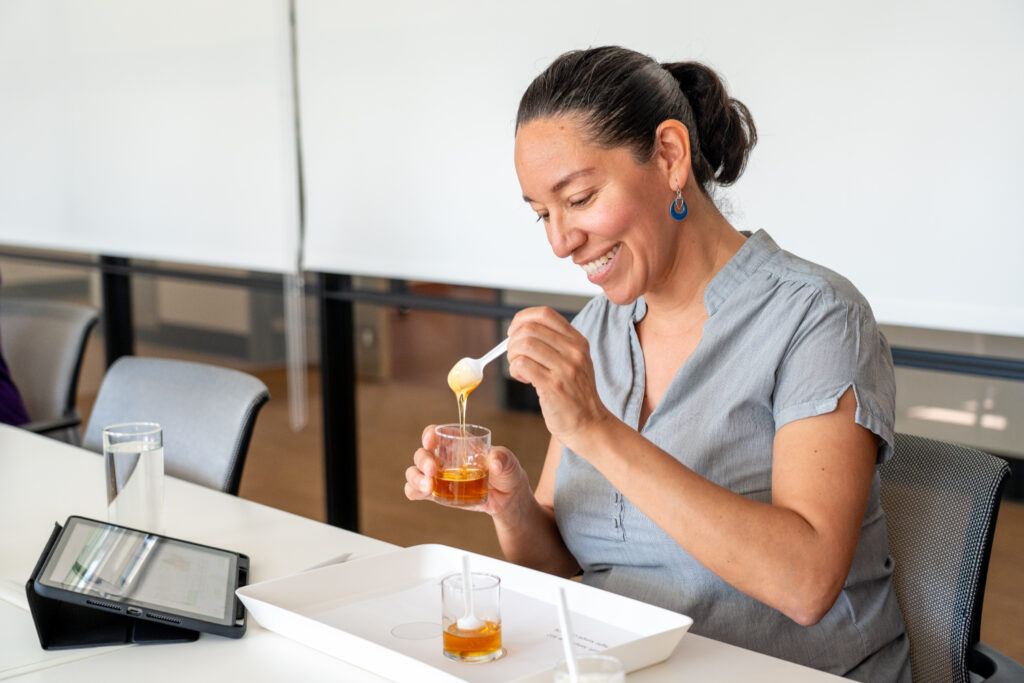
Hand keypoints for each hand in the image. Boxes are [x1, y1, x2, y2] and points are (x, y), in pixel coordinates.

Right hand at [404, 424, 531, 516]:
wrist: (508, 498)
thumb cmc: (507, 472)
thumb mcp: (509, 462)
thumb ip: (502, 458)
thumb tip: (494, 464)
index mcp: (459, 443)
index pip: (438, 433)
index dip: (430, 434)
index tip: (430, 442)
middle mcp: (444, 458)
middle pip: (423, 453)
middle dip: (423, 461)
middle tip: (433, 472)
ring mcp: (439, 476)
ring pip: (415, 471)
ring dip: (416, 477)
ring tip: (428, 487)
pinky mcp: (437, 493)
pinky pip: (417, 490)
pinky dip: (413, 491)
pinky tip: (421, 494)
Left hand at [506, 307, 610, 444]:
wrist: (589, 424)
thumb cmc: (576, 394)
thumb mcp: (575, 361)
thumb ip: (555, 344)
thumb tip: (520, 331)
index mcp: (578, 341)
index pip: (545, 314)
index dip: (523, 318)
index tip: (514, 331)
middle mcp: (573, 351)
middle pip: (529, 329)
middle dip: (513, 341)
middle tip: (515, 356)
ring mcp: (564, 368)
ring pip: (523, 345)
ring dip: (513, 357)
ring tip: (520, 369)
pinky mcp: (552, 386)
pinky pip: (522, 365)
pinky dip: (515, 370)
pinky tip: (523, 379)